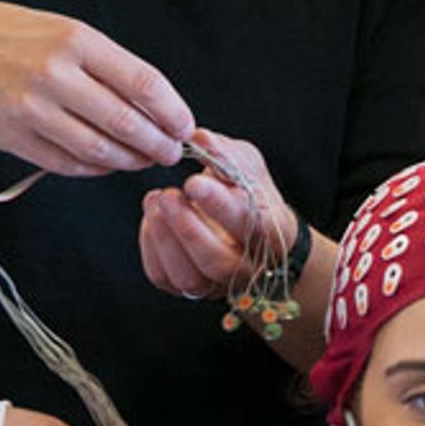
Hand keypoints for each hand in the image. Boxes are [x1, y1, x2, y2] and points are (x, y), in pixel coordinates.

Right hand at [0, 0, 193, 176]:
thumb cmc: (10, 38)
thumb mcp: (63, 31)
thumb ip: (107, 65)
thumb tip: (157, 106)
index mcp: (77, 40)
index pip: (145, 84)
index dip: (173, 112)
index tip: (185, 127)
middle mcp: (55, 73)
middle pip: (127, 122)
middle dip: (158, 144)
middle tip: (170, 153)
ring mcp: (31, 108)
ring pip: (99, 149)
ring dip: (128, 161)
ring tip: (142, 160)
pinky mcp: (12, 137)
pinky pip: (66, 163)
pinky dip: (93, 168)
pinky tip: (105, 164)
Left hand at [139, 129, 295, 299]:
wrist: (254, 230)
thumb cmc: (251, 193)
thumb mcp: (247, 164)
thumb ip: (226, 153)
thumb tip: (198, 137)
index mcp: (272, 233)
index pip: (251, 226)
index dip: (220, 206)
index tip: (192, 182)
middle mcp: (247, 267)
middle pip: (218, 261)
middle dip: (187, 228)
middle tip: (167, 195)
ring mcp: (218, 283)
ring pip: (190, 278)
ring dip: (166, 239)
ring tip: (155, 201)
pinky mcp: (190, 287)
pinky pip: (165, 278)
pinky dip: (152, 248)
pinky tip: (152, 219)